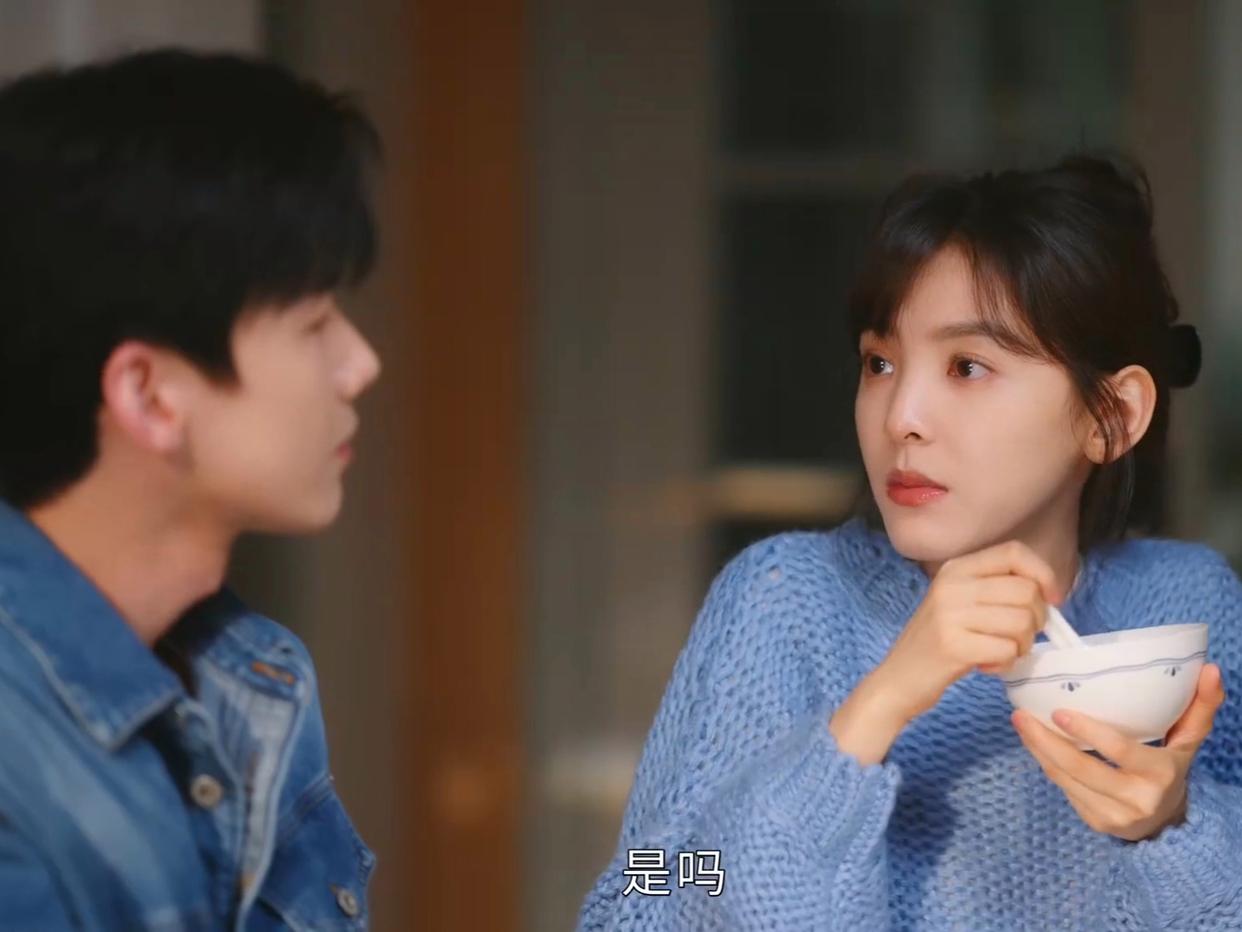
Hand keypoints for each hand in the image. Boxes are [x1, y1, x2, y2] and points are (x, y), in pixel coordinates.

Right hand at [875, 540, 1061, 722]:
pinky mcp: (953, 646)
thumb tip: (1049, 593)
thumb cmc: (937, 643)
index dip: (1043, 573)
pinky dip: (1006, 663)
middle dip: (1037, 620)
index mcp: (955, 569)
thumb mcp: (958, 603)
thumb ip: (995, 589)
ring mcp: (949, 615)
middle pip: (1025, 591)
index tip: (1052, 599)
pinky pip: (1007, 649)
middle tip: (1018, 637)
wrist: (897, 680)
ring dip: (1022, 645)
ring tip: (1001, 653)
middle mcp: (951, 585)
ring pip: (1021, 621)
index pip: (1013, 552)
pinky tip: (987, 666)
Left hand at [1012, 663, 1226, 840]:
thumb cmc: (1170, 766)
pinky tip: (1034, 743)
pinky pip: (1064, 790)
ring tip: (1020, 722)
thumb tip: (1210, 668)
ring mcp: (1113, 815)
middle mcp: (1137, 798)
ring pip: (1065, 779)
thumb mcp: (1188, 739)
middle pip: (1081, 768)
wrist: (1166, 820)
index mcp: (1160, 772)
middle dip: (1046, 741)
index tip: (1058, 711)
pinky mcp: (1095, 823)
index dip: (1087, 733)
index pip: (1119, 751)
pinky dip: (1047, 765)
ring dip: (1038, 750)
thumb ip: (1200, 705)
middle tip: (1021, 714)